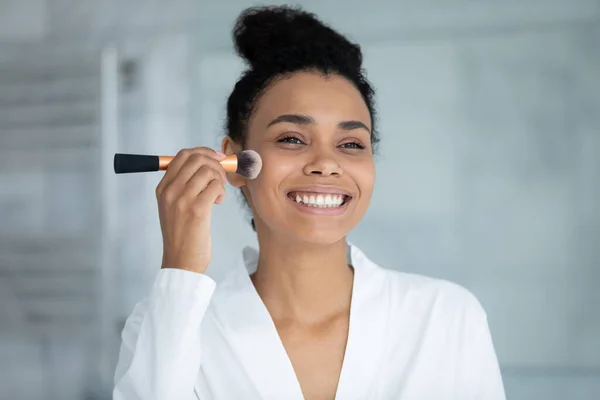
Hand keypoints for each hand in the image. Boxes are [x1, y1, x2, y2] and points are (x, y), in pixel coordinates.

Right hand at [155, 147, 226, 273]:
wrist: (181, 261)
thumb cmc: (183, 235)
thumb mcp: (175, 207)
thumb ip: (185, 185)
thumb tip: (208, 163)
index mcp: (163, 188)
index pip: (182, 155)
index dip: (204, 152)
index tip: (218, 158)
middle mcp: (170, 191)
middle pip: (196, 158)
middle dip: (215, 163)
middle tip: (222, 177)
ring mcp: (182, 199)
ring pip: (208, 170)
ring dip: (220, 179)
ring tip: (218, 194)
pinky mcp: (197, 210)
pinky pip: (215, 186)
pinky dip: (222, 191)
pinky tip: (218, 202)